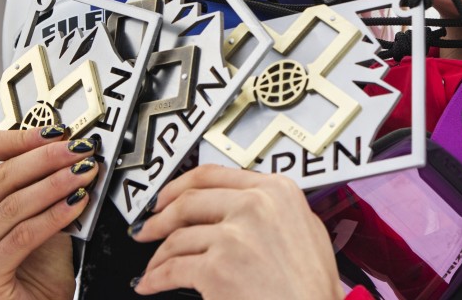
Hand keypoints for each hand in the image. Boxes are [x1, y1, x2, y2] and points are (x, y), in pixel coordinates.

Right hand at [0, 126, 100, 299]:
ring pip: (13, 205)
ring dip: (56, 184)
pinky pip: (22, 236)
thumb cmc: (35, 263)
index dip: (21, 137)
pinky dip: (55, 216)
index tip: (58, 131)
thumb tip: (67, 142)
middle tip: (81, 149)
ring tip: (87, 172)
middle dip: (47, 158)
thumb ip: (35, 181)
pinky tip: (78, 203)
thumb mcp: (32, 213)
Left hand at [130, 164, 342, 299]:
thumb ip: (273, 209)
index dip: (181, 185)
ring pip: (178, 237)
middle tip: (148, 227)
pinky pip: (173, 269)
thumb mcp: (306, 229)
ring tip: (153, 267)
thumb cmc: (312, 287)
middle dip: (160, 217)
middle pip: (190, 200)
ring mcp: (234, 235)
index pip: (214, 174)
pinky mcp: (217, 268)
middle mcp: (255, 205)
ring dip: (158, 256)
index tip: (167, 197)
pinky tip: (152, 283)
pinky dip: (156, 278)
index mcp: (277, 190)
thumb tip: (241, 202)